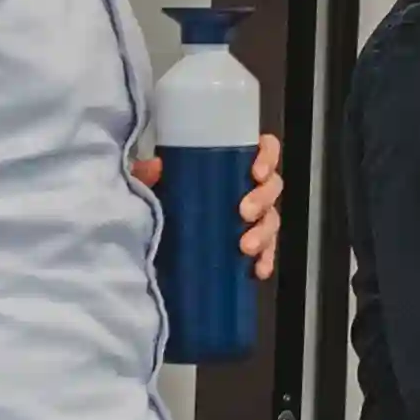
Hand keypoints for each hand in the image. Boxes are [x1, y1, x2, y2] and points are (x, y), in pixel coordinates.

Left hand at [130, 132, 281, 275]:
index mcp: (230, 165)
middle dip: (263, 199)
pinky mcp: (250, 247)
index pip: (263, 149)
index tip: (255, 172)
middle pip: (272, 186)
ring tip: (246, 246)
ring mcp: (251, 219)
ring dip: (264, 233)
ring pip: (271, 219)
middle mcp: (246, 188)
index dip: (267, 156)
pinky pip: (267, 251)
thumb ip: (147, 175)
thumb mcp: (150, 186)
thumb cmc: (161, 203)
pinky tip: (258, 270)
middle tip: (244, 212)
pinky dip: (266, 260)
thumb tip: (155, 168)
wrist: (153, 245)